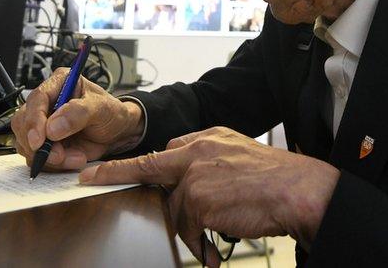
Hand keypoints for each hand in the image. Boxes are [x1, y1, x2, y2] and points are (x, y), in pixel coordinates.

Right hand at [10, 67, 143, 170]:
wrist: (119, 133)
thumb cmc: (112, 114)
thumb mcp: (102, 108)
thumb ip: (78, 113)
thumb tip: (52, 127)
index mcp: (58, 83)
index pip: (37, 99)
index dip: (34, 120)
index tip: (39, 141)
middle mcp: (46, 103)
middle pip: (23, 122)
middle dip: (39, 144)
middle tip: (59, 156)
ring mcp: (42, 124)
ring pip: (26, 142)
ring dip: (47, 156)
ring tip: (75, 157)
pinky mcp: (44, 143)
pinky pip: (36, 157)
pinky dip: (52, 164)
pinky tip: (73, 160)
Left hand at [79, 127, 339, 265]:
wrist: (297, 190)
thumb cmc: (276, 180)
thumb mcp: (239, 155)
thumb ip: (209, 162)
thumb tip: (185, 184)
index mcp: (208, 138)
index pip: (164, 150)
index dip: (134, 163)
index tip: (100, 167)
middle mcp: (197, 151)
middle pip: (151, 167)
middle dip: (116, 174)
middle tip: (91, 180)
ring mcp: (195, 174)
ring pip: (176, 208)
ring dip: (192, 229)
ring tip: (212, 239)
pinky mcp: (198, 199)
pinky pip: (189, 227)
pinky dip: (200, 242)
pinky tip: (215, 249)